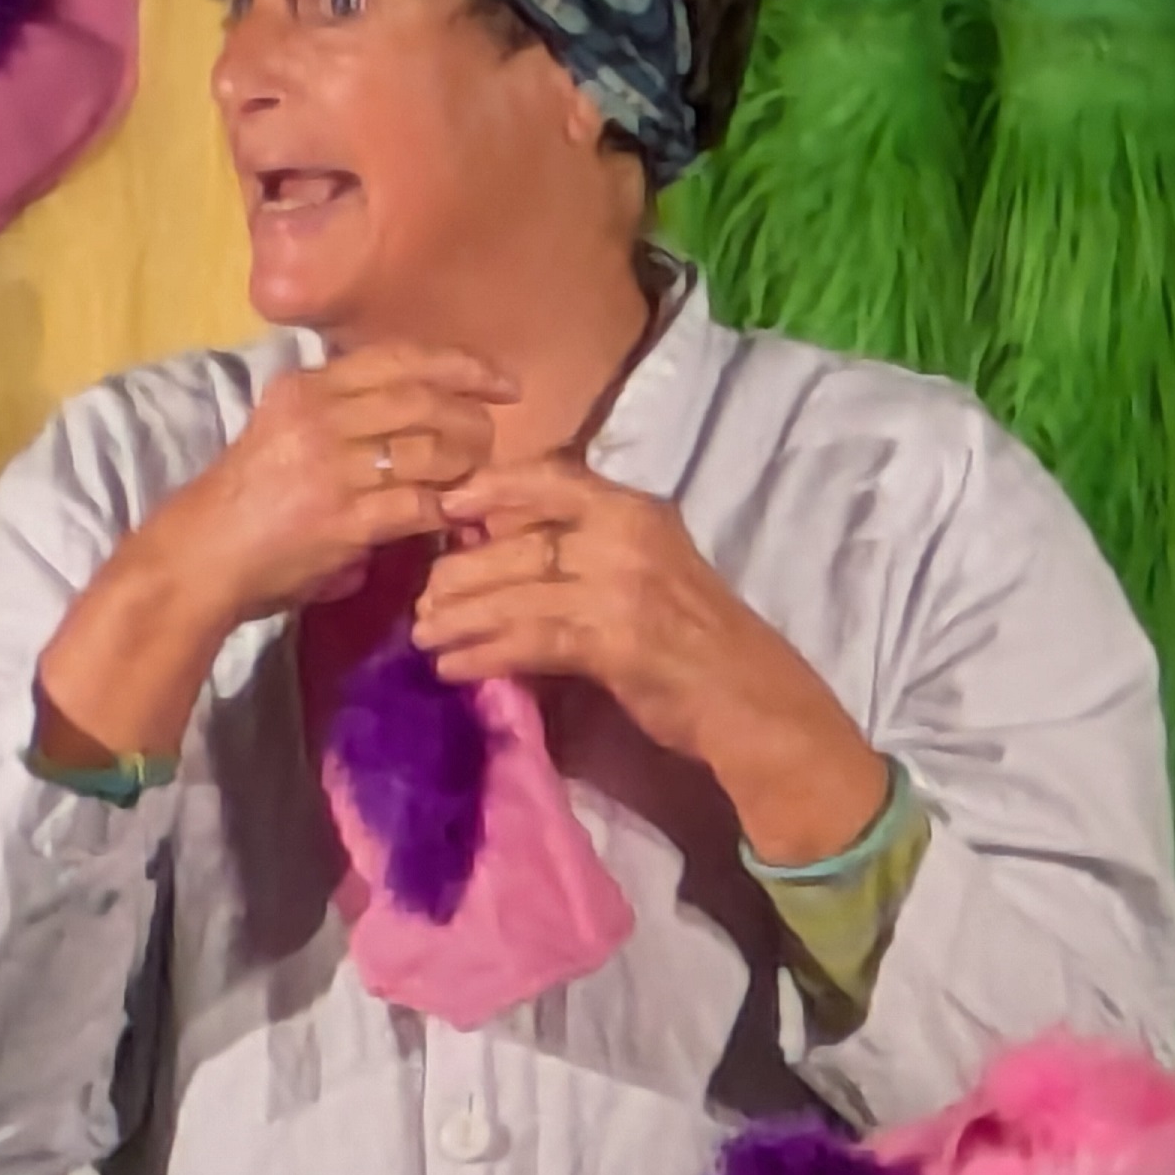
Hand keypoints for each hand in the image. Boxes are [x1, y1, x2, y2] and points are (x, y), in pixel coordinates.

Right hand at [38, 345, 512, 758]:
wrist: (200, 558)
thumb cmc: (246, 499)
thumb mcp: (284, 431)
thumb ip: (341, 415)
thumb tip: (414, 415)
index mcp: (305, 387)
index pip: (399, 358)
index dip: (460, 364)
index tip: (500, 380)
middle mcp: (319, 417)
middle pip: (424, 400)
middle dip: (473, 417)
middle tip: (493, 437)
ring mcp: (333, 468)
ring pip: (430, 450)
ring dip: (466, 464)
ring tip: (476, 477)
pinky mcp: (344, 520)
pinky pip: (419, 505)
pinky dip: (447, 509)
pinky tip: (455, 516)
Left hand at [415, 459, 889, 863]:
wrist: (751, 697)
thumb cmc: (698, 637)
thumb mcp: (649, 569)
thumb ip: (588, 549)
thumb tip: (502, 546)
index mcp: (635, 509)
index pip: (551, 477)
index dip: (491, 487)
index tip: (447, 505)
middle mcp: (626, 535)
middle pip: (520, 541)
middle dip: (460, 571)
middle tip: (422, 598)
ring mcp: (620, 586)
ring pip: (516, 591)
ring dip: (460, 617)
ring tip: (425, 637)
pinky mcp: (612, 640)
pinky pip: (528, 639)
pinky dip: (484, 653)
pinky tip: (454, 669)